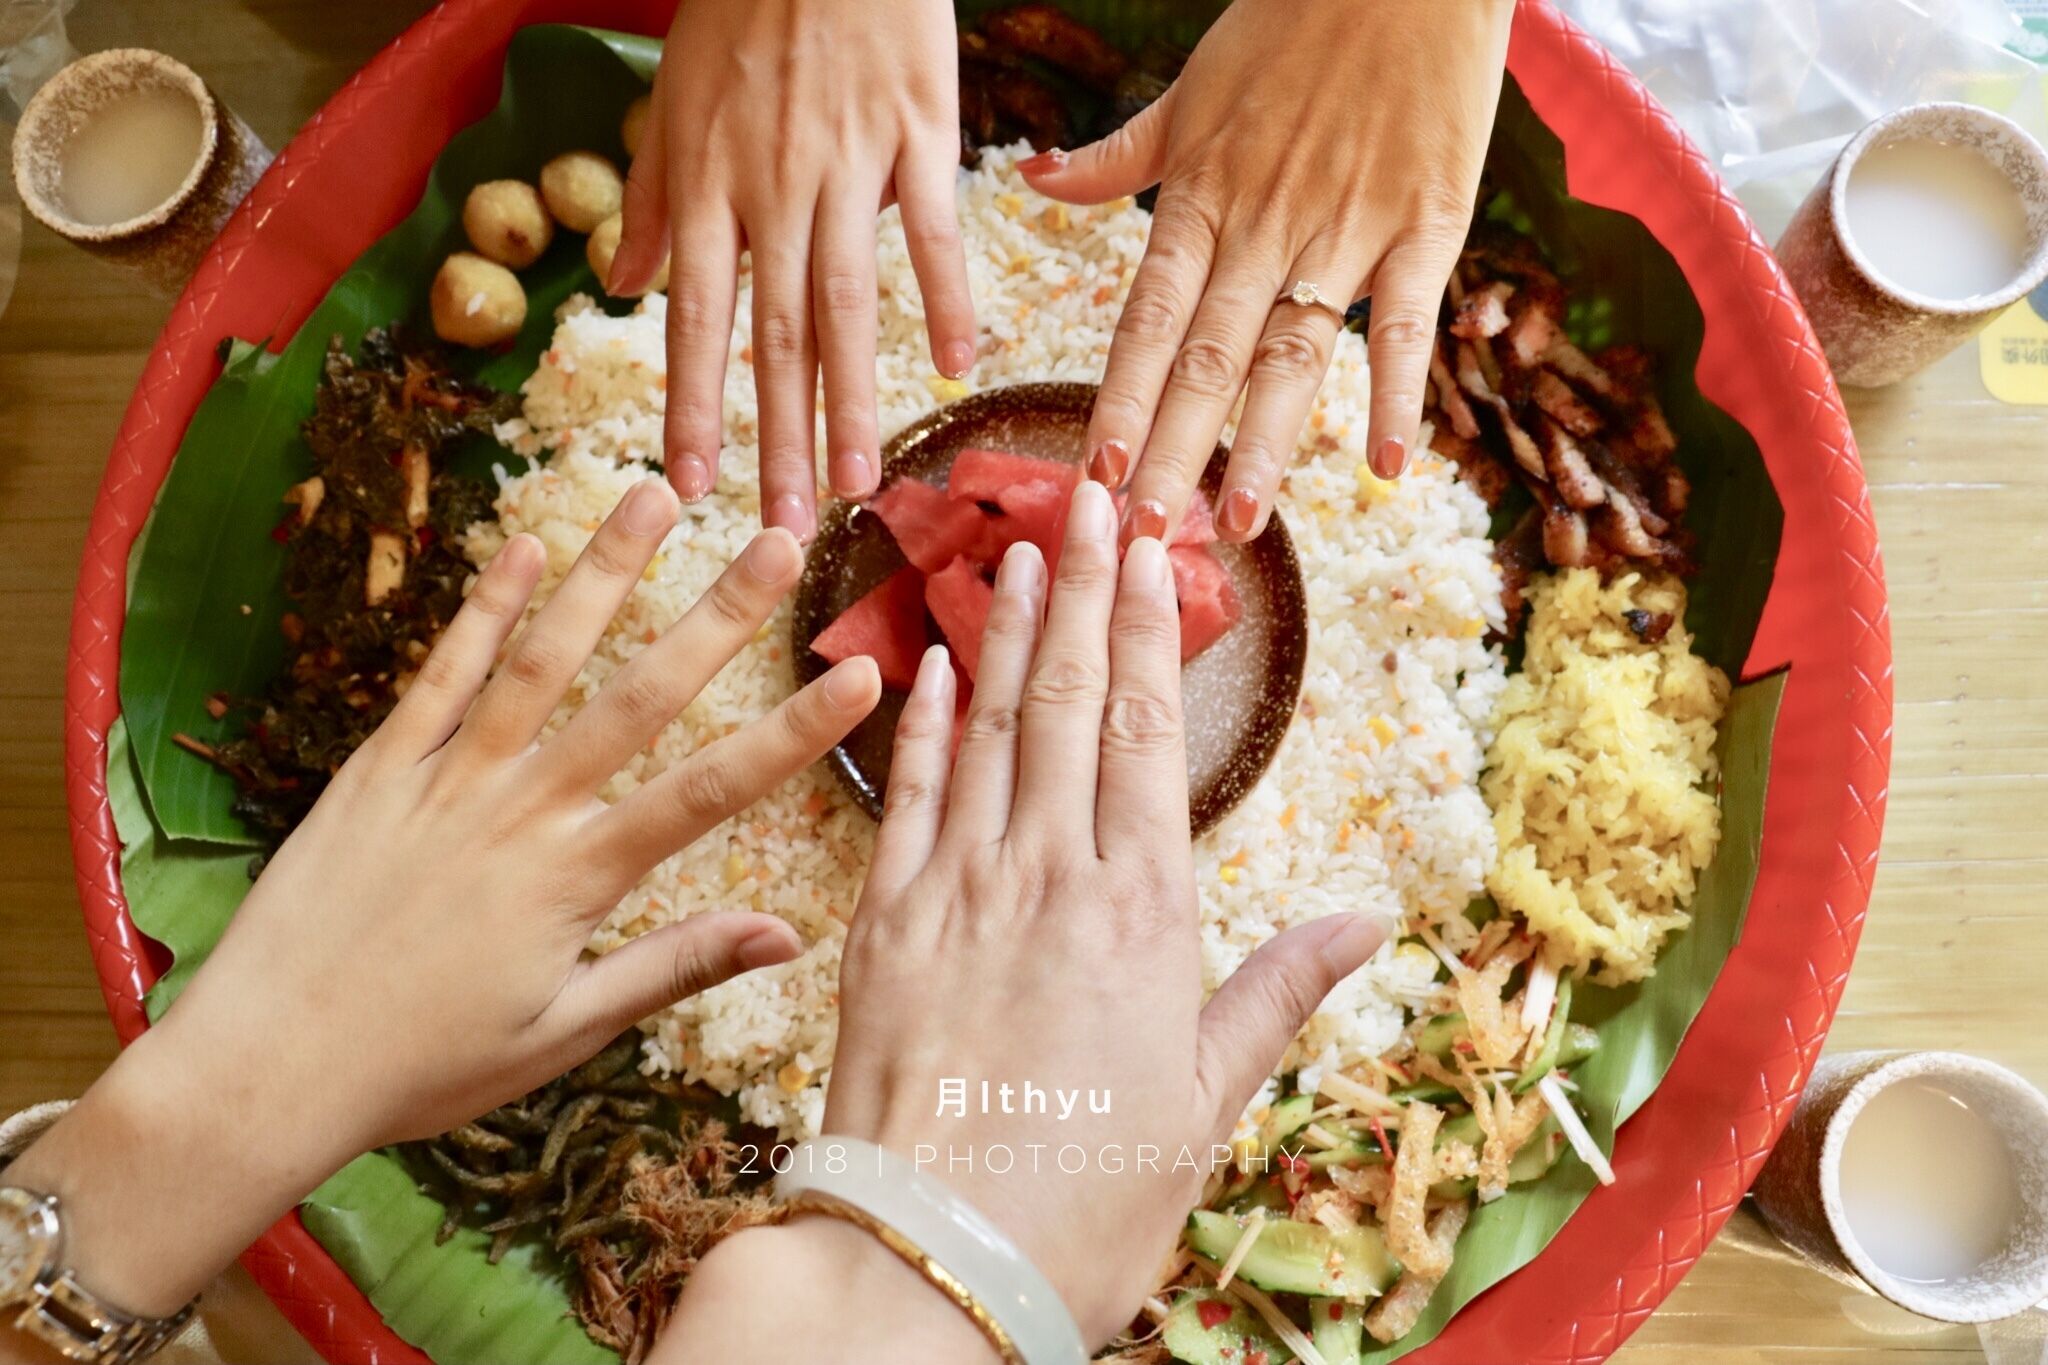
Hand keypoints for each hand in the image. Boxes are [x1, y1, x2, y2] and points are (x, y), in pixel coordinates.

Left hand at [8, 480, 880, 1317]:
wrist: (266, 1065)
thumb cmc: (422, 1066)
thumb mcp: (563, 1033)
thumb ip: (674, 967)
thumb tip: (787, 936)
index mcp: (578, 881)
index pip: (711, 791)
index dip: (794, 730)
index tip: (859, 674)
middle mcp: (523, 812)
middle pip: (639, 697)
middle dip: (718, 615)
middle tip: (775, 540)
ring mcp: (447, 779)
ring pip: (542, 659)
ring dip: (604, 573)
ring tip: (653, 495)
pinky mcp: (378, 768)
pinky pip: (440, 675)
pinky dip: (482, 609)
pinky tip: (523, 546)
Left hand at [612, 0, 974, 540]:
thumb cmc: (741, 7)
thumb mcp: (673, 101)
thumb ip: (652, 202)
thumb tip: (620, 287)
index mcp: (707, 184)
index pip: (697, 319)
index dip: (694, 407)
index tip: (692, 486)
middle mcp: (771, 188)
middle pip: (774, 333)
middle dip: (777, 436)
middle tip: (786, 522)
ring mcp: (846, 164)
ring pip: (848, 299)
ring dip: (854, 396)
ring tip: (862, 479)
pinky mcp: (916, 133)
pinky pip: (931, 228)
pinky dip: (947, 297)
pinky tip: (958, 367)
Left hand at [812, 482, 1387, 1343]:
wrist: (929, 1260)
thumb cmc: (1086, 1199)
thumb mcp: (1205, 1104)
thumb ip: (1276, 993)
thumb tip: (1368, 918)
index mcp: (1142, 912)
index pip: (1150, 733)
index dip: (1149, 630)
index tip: (1148, 551)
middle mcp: (1048, 876)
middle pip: (1070, 703)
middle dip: (1081, 594)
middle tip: (1086, 500)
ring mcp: (955, 891)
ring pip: (986, 729)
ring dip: (1002, 633)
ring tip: (1014, 551)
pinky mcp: (881, 925)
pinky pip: (905, 797)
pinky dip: (918, 724)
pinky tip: (925, 665)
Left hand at [1020, 0, 1511, 543]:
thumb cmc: (1290, 25)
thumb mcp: (1189, 92)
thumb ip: (1115, 157)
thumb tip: (1032, 181)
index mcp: (1200, 197)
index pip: (1147, 319)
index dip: (1122, 399)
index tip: (1094, 472)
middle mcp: (1263, 224)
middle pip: (1208, 356)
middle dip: (1173, 449)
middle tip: (1145, 533)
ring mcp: (1344, 227)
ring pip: (1294, 351)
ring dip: (1265, 441)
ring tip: (1239, 521)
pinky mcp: (1425, 221)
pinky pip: (1405, 319)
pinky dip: (1397, 391)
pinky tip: (1385, 466)